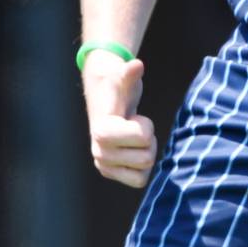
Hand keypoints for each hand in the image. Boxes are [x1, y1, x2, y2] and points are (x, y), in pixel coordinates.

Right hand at [82, 51, 156, 187]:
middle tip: (135, 126)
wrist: (106, 97)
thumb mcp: (123, 76)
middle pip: (147, 158)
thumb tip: (137, 65)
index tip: (133, 117)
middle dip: (148, 140)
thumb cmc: (117, 85)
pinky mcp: (110, 173)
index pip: (144, 139)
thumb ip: (130, 73)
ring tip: (133, 137)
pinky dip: (142, 167)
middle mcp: (99, 153)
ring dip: (145, 152)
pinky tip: (133, 150)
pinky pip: (139, 180)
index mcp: (102, 132)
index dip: (146, 125)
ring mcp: (103, 165)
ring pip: (144, 170)